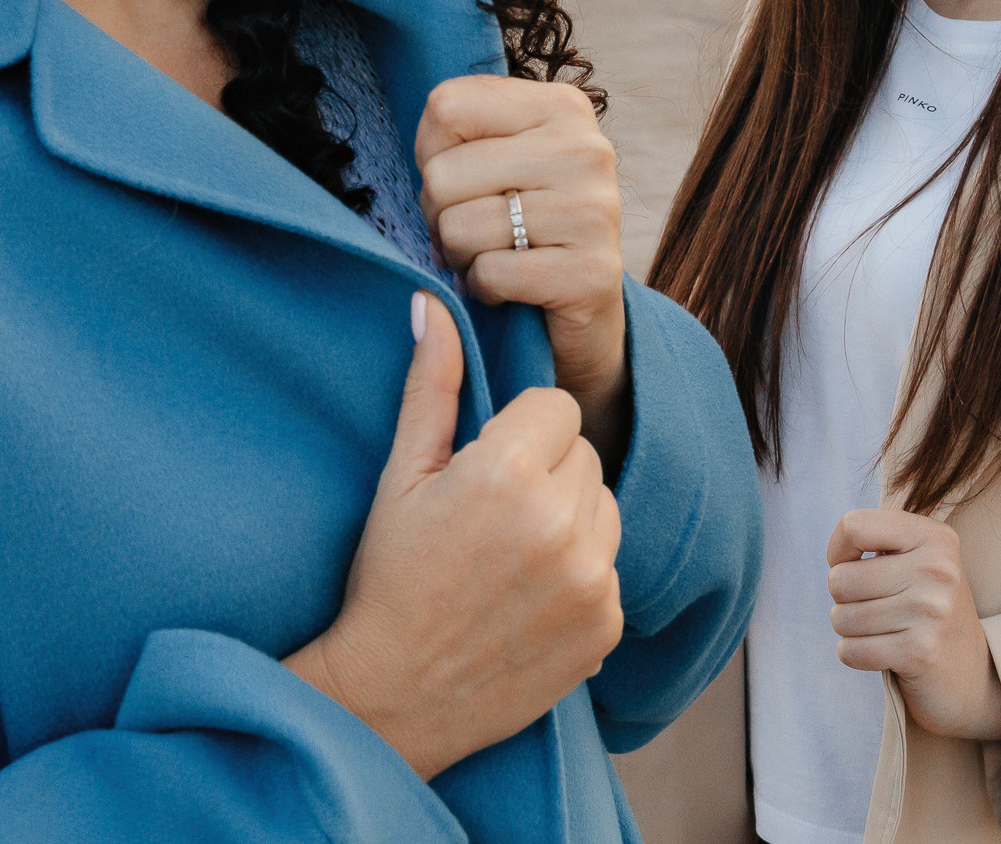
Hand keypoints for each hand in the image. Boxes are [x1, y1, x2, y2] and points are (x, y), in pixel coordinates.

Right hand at [286, 294, 623, 779]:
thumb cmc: (389, 577)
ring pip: (605, 506)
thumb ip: (431, 386)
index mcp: (507, 473)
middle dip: (547, 470)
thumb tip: (431, 304)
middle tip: (491, 514)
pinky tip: (527, 596)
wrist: (394, 696)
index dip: (518, 431)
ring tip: (510, 554)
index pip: (557, 406)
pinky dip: (579, 573)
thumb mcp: (401, 476)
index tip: (484, 466)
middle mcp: (560, 524)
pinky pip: (611, 566)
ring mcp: (591, 580)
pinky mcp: (607, 625)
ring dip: (570, 518)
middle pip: (584, 453)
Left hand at [415, 77, 627, 462]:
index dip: (430, 153)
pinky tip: (506, 289)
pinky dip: (482, 289)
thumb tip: (425, 163)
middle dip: (439, 215)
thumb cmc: (524, 226)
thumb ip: (461, 136)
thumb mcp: (498, 160)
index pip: (446, 106)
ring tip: (490, 258)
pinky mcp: (592, 272)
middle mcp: (586, 149)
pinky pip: (489, 274)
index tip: (459, 181)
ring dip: (459, 256)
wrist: (585, 312)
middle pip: (443, 173)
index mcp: (562, 107)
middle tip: (471, 233)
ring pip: (460, 227)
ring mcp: (594, 210)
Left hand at [826, 508, 1000, 741]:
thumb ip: (879, 539)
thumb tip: (836, 555)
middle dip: (844, 599)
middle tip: (875, 607)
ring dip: (851, 629)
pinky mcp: (919, 652)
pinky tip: (883, 652)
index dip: (838, 550)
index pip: (853, 526)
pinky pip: (850, 650)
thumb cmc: (927, 608)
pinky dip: (855, 654)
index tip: (853, 565)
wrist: (971, 672)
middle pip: (840, 578)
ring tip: (883, 630)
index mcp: (935, 538)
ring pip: (841, 617)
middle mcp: (937, 570)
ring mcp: (931, 611)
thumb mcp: (917, 559)